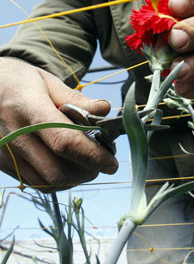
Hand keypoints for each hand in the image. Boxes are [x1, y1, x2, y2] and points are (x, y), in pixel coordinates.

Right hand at [0, 58, 117, 191]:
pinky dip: (58, 179)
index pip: (64, 141)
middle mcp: (13, 135)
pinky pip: (35, 182)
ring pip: (47, 183)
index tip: (111, 161)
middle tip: (102, 160)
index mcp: (27, 108)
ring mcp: (5, 153)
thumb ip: (75, 99)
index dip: (92, 155)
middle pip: (57, 170)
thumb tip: (105, 110)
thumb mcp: (47, 81)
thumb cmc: (17, 80)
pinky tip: (67, 164)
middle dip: (87, 170)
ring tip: (87, 161)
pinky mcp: (2, 164)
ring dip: (74, 178)